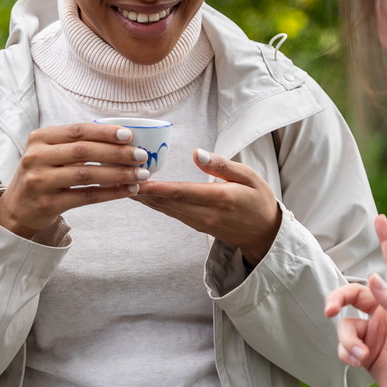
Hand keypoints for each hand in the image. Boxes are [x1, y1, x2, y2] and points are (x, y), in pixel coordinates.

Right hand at [0, 123, 149, 238]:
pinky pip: (86, 196)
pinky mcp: (48, 204)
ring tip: (140, 175)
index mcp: (40, 138)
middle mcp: (37, 157)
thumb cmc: (42, 174)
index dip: (105, 132)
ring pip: (87, 174)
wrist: (16, 209)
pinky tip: (127, 190)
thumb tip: (122, 138)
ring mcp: (40, 181)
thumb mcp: (50, 153)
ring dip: (118, 174)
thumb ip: (76, 144)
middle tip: (142, 156)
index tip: (129, 135)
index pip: (78, 131)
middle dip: (117, 153)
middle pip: (84, 151)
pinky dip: (110, 193)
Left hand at [133, 149, 280, 264]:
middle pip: (168, 202)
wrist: (265, 233)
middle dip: (143, 191)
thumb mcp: (249, 176)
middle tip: (120, 177)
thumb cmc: (259, 199)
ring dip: (146, 198)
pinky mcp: (196, 225)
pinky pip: (171, 213)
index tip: (137, 180)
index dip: (157, 187)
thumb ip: (221, 165)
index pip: (182, 192)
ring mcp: (199, 222)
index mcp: (220, 198)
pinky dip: (155, 203)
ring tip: (124, 184)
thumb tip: (195, 153)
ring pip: (166, 209)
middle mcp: (206, 214)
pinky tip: (142, 195)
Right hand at [324, 215, 386, 386]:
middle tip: (328, 309)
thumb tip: (373, 277)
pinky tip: (357, 362)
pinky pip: (344, 346)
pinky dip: (346, 353)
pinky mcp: (364, 352)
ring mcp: (373, 331)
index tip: (380, 218)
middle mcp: (384, 311)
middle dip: (336, 299)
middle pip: (352, 294)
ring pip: (344, 324)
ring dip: (346, 340)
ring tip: (358, 355)